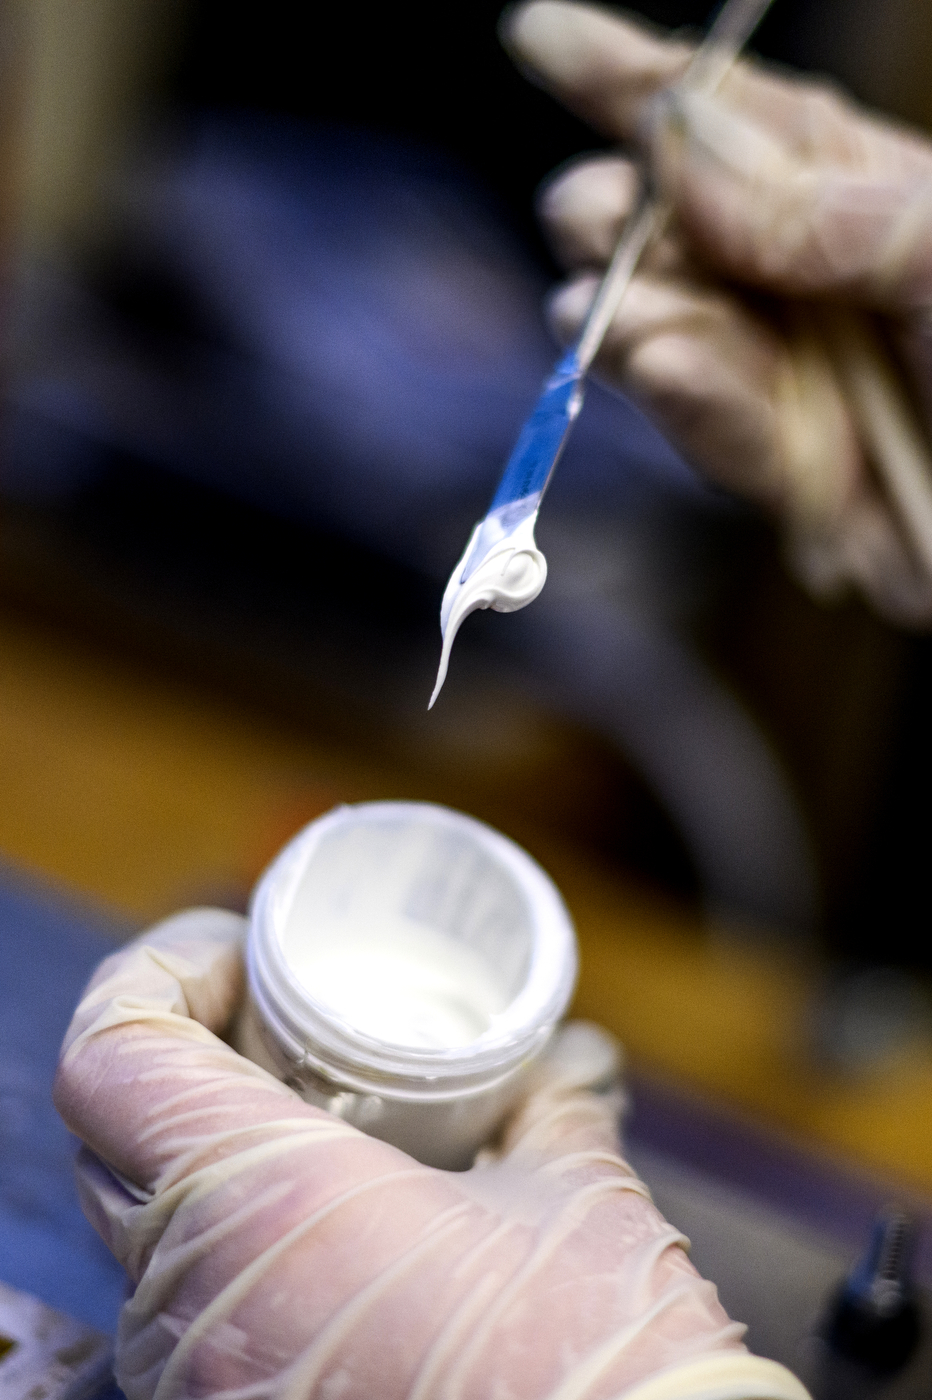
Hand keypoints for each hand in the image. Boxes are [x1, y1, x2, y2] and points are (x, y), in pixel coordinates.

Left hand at [54, 910, 805, 1399]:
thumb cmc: (593, 1364)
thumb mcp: (576, 1200)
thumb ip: (555, 1109)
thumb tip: (569, 1060)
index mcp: (260, 1203)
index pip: (111, 1056)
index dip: (157, 973)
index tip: (240, 955)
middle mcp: (191, 1305)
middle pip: (115, 1133)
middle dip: (189, 1056)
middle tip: (283, 1027)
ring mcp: (195, 1387)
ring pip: (143, 1231)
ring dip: (206, 1156)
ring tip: (310, 1124)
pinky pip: (186, 1314)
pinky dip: (230, 1246)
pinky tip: (323, 1230)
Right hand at [504, 1, 931, 623]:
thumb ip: (812, 203)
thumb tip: (675, 146)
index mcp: (851, 191)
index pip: (726, 120)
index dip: (627, 78)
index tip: (532, 37)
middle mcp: (799, 277)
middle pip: (663, 228)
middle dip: (613, 216)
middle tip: (598, 218)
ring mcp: (781, 372)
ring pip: (659, 330)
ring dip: (629, 314)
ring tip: (609, 311)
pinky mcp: (775, 469)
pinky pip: (705, 425)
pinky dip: (684, 396)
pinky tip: (662, 365)